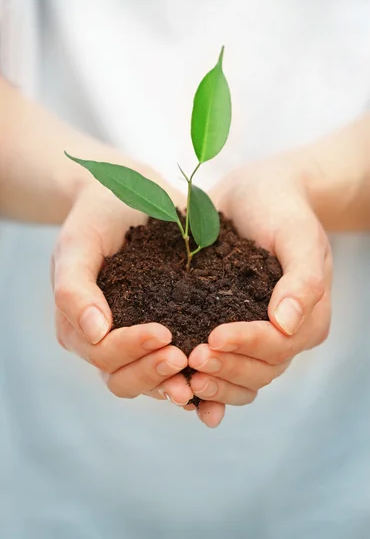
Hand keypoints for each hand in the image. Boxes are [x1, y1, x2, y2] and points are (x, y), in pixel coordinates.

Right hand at [52, 179, 194, 405]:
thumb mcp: (78, 244)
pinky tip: (220, 375)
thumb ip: (74, 288)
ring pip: (151, 382)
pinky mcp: (168, 333)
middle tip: (184, 357)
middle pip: (124, 379)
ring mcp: (136, 342)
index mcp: (80, 326)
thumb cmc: (97, 217)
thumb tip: (95, 333)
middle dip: (153, 372)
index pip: (102, 353)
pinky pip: (178, 368)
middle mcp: (106, 342)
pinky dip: (195, 378)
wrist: (127, 196)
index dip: (131, 349)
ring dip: (175, 382)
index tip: (163, 332)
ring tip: (203, 370)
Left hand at [189, 155, 331, 427]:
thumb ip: (302, 279)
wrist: (255, 193)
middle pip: (259, 371)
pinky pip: (220, 368)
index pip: (279, 345)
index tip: (214, 336)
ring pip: (240, 379)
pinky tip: (179, 389)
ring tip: (182, 378)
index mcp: (308, 318)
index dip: (247, 345)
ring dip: (213, 383)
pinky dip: (204, 384)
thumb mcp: (298, 234)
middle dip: (226, 368)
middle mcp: (284, 335)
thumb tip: (287, 324)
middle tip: (192, 357)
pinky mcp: (229, 331)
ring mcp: (255, 337)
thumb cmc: (281, 208)